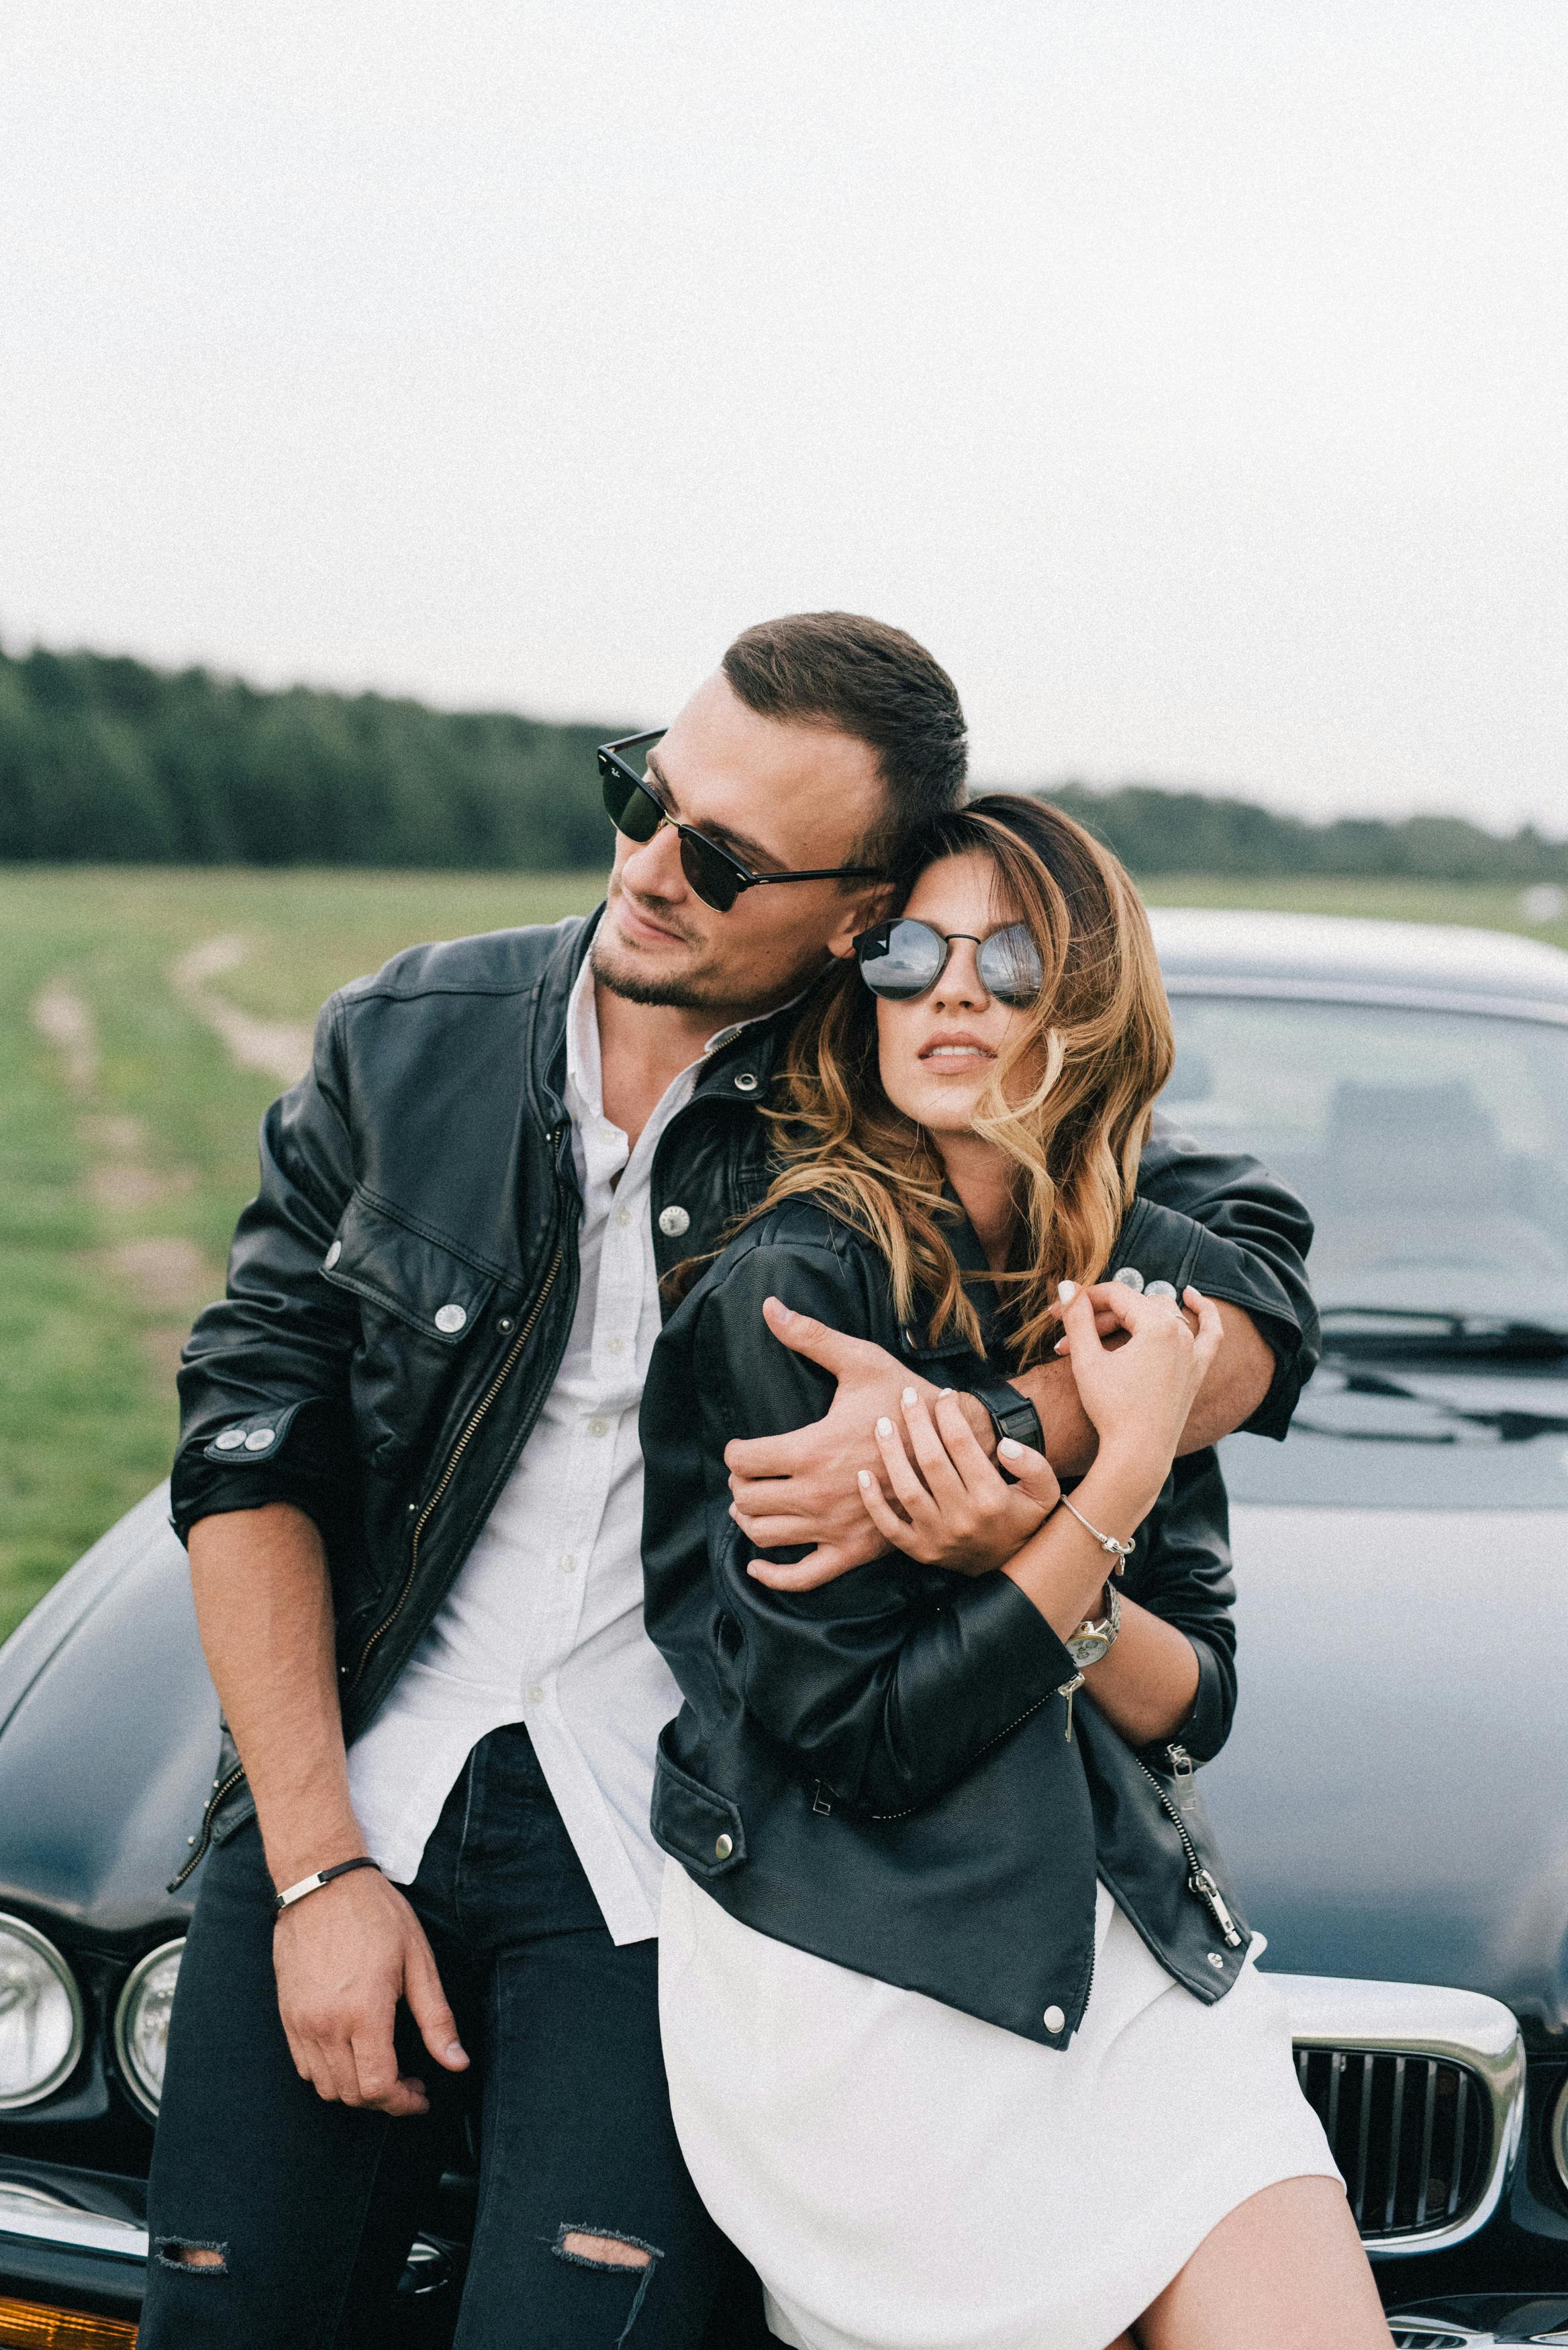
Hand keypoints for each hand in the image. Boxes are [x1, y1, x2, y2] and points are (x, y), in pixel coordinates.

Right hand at [273, 1866, 468, 2116]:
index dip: (404, 2102)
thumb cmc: (376, 1916)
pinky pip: (305, 2067)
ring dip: (356, 2090)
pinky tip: (352, 2054)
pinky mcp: (287, 2016)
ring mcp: (302, 2022)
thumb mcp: (418, 1960)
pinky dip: (329, 2075)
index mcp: (364, 2012)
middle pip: (353, 2095)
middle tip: (409, 2083)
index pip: (379, 2087)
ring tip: (382, 2070)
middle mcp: (326, 2025)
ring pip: (326, 2087)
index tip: (421, 2095)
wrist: (321, 1884)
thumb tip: (457, 2064)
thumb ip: (436, 2019)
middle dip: (385, 2100)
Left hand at [726, 1296, 995, 1591]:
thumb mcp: (859, 1361)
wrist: (955, 1445)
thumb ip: (811, 1337)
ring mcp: (833, 1528)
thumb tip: (770, 1307)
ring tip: (754, 1502)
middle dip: (741, 1484)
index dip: (736, 1451)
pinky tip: (758, 1565)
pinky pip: (802, 1578)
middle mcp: (815, 1495)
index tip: (744, 1446)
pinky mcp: (852, 1551)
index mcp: (810, 1450)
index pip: (742, 1460)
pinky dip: (773, 1576)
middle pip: (747, 1499)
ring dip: (750, 1520)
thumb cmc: (904, 1399)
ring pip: (765, 1536)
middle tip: (750, 1473)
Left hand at [852, 1387, 1060, 1574]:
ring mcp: (938, 1537)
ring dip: (891, 1454)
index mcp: (992, 1498)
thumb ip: (1034, 1465)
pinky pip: (889, 1527)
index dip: (950, 1413)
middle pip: (931, 1460)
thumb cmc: (1022, 1517)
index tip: (945, 1394)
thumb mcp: (1045, 1492)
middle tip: (907, 1396)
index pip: (962, 1444)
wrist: (1010, 1566)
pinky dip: (873, 1502)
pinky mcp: (920, 1551)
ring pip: (907, 1490)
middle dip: (917, 1422)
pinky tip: (863, 1474)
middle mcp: (963, 1518)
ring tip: (882, 1424)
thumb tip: (1004, 1444)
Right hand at [1055, 1279, 1222, 1478]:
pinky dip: (1203, 1312)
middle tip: (1066, 1337)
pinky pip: (1209, 1332)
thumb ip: (1078, 1318)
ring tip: (1099, 1329)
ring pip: (1161, 1315)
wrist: (1137, 1454)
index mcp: (1158, 1325)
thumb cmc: (1111, 1409)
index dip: (1082, 1300)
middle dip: (1097, 1317)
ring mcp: (1193, 1351)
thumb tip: (1067, 1285)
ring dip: (1129, 1319)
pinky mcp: (1197, 1369)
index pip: (1115, 1294)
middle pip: (1134, 1307)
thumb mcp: (1087, 1360)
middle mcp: (1181, 1332)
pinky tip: (1191, 1296)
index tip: (1056, 1312)